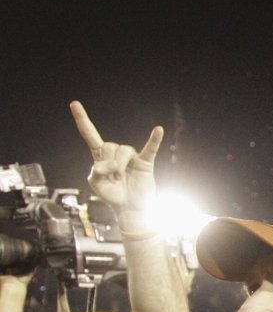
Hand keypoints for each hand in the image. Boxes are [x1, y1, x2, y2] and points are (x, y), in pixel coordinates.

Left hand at [70, 101, 162, 225]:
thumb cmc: (112, 195)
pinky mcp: (144, 162)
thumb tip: (110, 165)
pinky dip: (154, 139)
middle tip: (113, 178)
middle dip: (108, 163)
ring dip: (120, 165)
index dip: (82, 119)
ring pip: (123, 150)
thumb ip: (96, 171)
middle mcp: (115, 153)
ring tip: (121, 178)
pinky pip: (149, 148)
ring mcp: (131, 157)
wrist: (129, 208)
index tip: (74, 104)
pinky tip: (158, 130)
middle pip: (108, 145)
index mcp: (100, 156)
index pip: (90, 134)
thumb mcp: (96, 184)